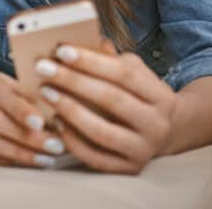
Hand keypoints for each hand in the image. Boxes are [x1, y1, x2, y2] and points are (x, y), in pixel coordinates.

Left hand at [35, 39, 178, 173]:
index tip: (61, 50)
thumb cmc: (141, 95)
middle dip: (73, 81)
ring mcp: (143, 150)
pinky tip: (56, 121)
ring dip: (69, 110)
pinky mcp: (129, 170)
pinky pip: (94, 157)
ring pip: (101, 131)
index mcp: (161, 95)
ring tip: (46, 93)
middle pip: (111, 99)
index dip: (91, 61)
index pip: (124, 74)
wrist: (168, 132)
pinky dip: (72, 140)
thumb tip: (80, 41)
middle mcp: (157, 124)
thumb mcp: (135, 73)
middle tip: (43, 69)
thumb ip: (111, 59)